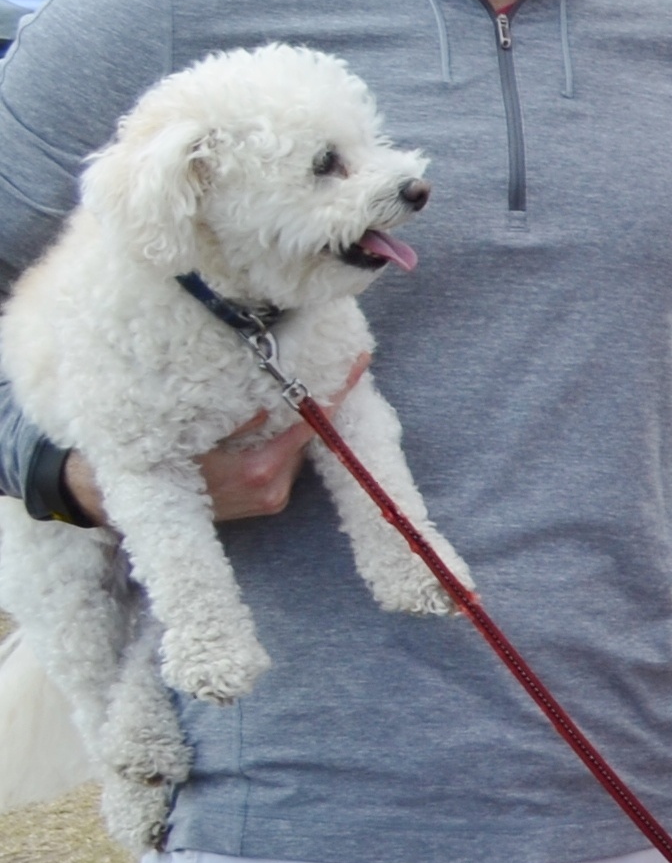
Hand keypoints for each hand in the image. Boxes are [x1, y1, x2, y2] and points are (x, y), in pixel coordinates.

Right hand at [72, 353, 371, 527]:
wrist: (120, 503)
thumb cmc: (152, 459)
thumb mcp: (186, 432)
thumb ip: (232, 419)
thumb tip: (267, 400)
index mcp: (257, 472)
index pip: (311, 425)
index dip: (337, 393)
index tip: (360, 361)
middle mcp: (272, 488)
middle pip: (309, 434)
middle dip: (316, 401)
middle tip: (330, 359)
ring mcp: (272, 497)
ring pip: (296, 447)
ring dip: (296, 421)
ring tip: (292, 386)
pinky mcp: (268, 502)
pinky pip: (284, 460)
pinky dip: (283, 438)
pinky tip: (273, 417)